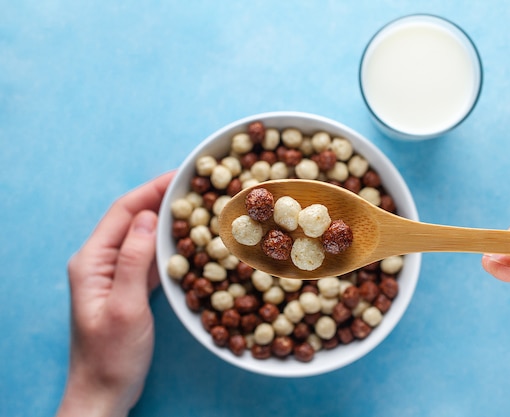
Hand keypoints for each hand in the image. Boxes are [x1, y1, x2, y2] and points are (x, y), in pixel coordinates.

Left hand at [57, 172, 173, 416]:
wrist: (104, 391)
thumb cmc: (111, 355)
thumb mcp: (124, 307)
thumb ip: (132, 260)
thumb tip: (147, 218)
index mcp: (91, 261)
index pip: (123, 212)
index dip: (151, 190)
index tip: (180, 175)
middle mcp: (100, 262)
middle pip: (132, 219)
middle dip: (161, 199)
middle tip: (194, 186)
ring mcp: (114, 274)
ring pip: (142, 237)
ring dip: (167, 220)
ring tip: (196, 206)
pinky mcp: (128, 287)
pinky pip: (149, 257)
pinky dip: (168, 245)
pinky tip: (187, 240)